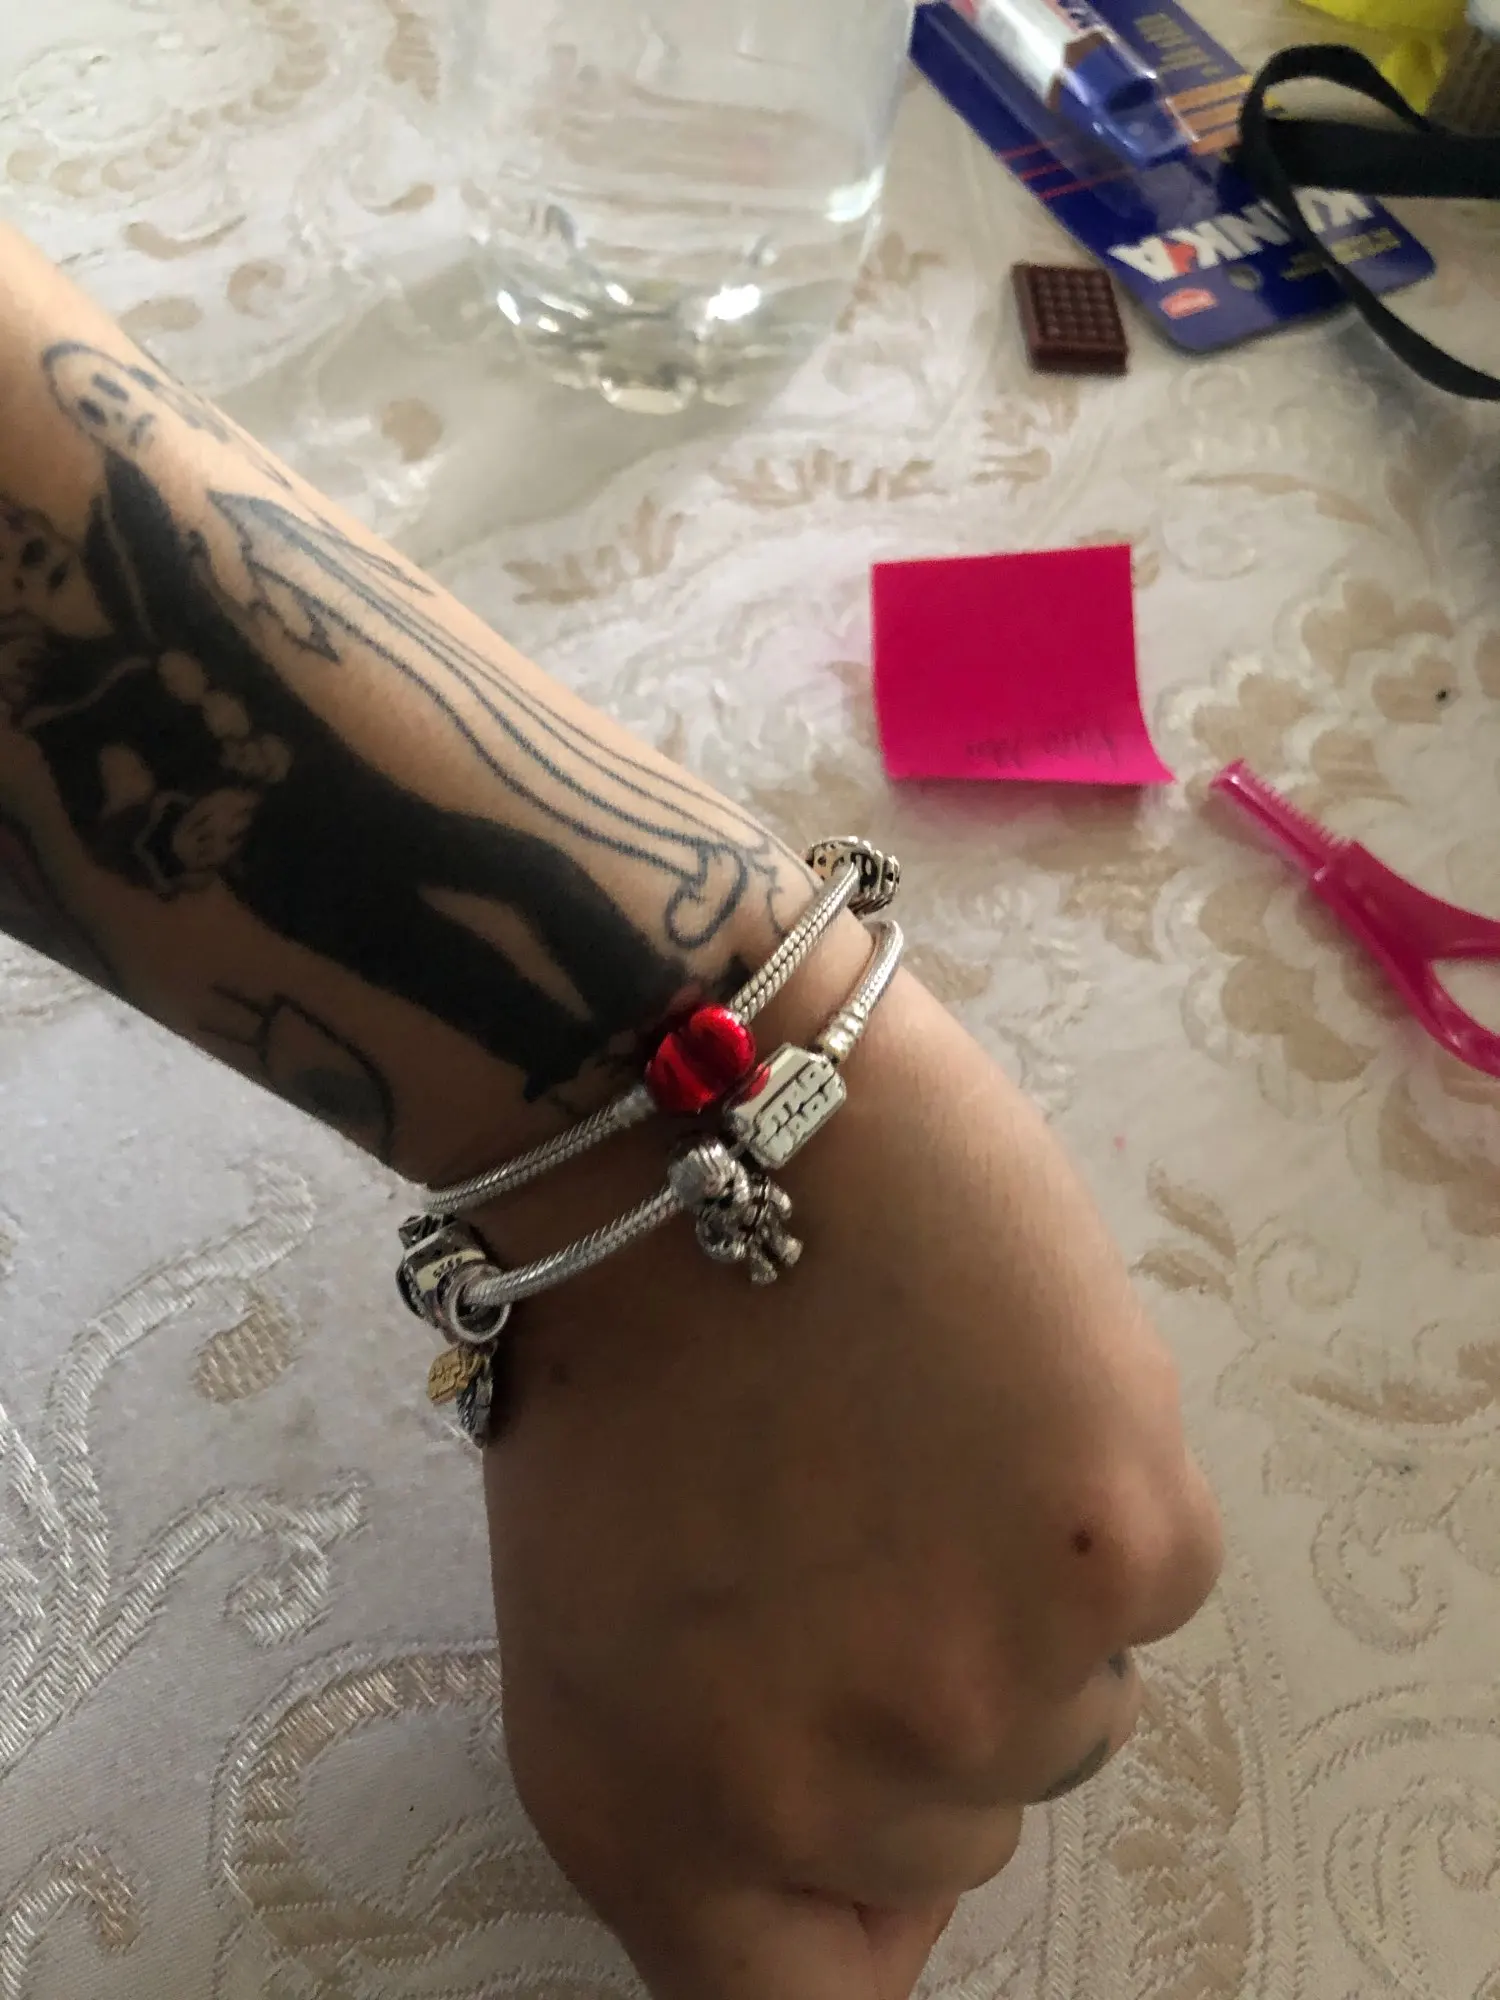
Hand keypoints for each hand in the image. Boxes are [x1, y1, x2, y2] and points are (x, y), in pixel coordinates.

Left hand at [479, 929, 1220, 1997]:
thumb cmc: (617, 1347)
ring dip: (1016, 1604)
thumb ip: (715, 1794)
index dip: (859, 1916)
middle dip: (916, 1709)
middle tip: (853, 1524)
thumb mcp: (592, 1625)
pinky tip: (994, 1386)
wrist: (690, 1114)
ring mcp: (1001, 1685)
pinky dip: (1093, 1504)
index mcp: (669, 1821)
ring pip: (1071, 1717)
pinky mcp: (1127, 1551)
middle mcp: (841, 1797)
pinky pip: (1150, 1594)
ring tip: (918, 1436)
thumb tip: (866, 1856)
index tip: (864, 1802)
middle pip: (961, 1836)